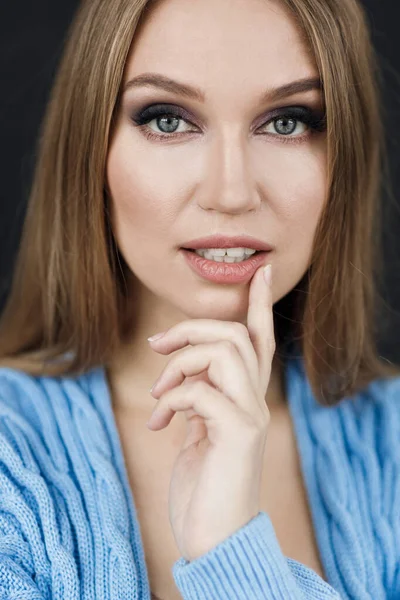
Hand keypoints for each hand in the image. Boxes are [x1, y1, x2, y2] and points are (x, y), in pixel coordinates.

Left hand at [146, 263, 274, 561]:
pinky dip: (173, 399)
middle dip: (192, 330)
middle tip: (158, 344)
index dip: (260, 304)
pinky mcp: (239, 433)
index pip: (259, 340)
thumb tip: (178, 371)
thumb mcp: (199, 431)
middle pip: (236, 336)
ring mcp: (251, 416)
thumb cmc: (205, 484)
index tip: (262, 270)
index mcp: (246, 398)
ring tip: (159, 394)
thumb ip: (199, 398)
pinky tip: (158, 423)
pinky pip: (202, 390)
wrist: (214, 537)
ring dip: (181, 363)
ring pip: (225, 351)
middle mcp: (256, 401)